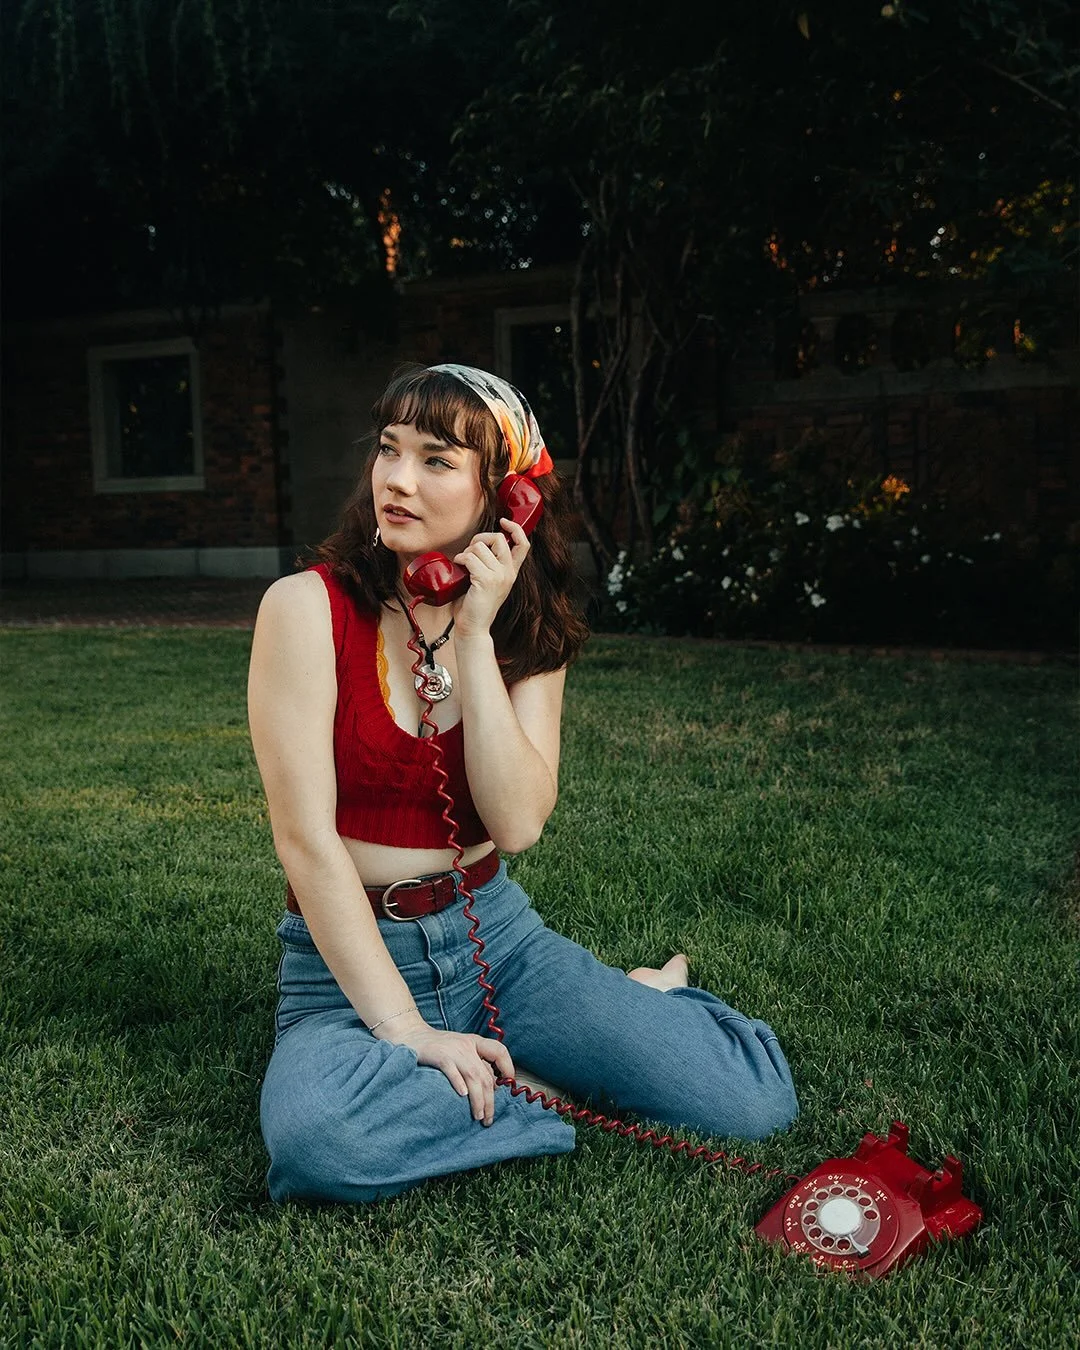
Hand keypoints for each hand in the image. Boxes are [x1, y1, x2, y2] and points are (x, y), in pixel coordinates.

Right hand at [386, 1020, 515, 1125]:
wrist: (411, 1034)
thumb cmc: (438, 1047)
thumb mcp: (460, 1050)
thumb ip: (475, 1063)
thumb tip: (492, 1086)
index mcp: (474, 1042)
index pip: (499, 1051)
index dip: (507, 1067)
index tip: (508, 1085)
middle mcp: (466, 1045)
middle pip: (485, 1075)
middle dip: (490, 1100)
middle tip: (488, 1118)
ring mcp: (453, 1050)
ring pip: (473, 1077)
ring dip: (478, 1099)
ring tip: (478, 1116)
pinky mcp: (439, 1055)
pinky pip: (452, 1071)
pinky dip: (459, 1083)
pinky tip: (462, 1095)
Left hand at [451, 518, 530, 636]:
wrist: (473, 628)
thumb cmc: (475, 605)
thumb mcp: (487, 581)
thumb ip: (488, 564)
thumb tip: (476, 545)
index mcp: (511, 572)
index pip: (523, 544)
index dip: (515, 528)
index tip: (504, 521)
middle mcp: (508, 573)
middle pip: (498, 538)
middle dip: (480, 539)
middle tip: (469, 551)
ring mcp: (499, 576)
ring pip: (479, 548)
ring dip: (466, 552)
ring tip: (462, 565)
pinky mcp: (486, 580)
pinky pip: (470, 558)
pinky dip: (460, 559)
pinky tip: (458, 566)